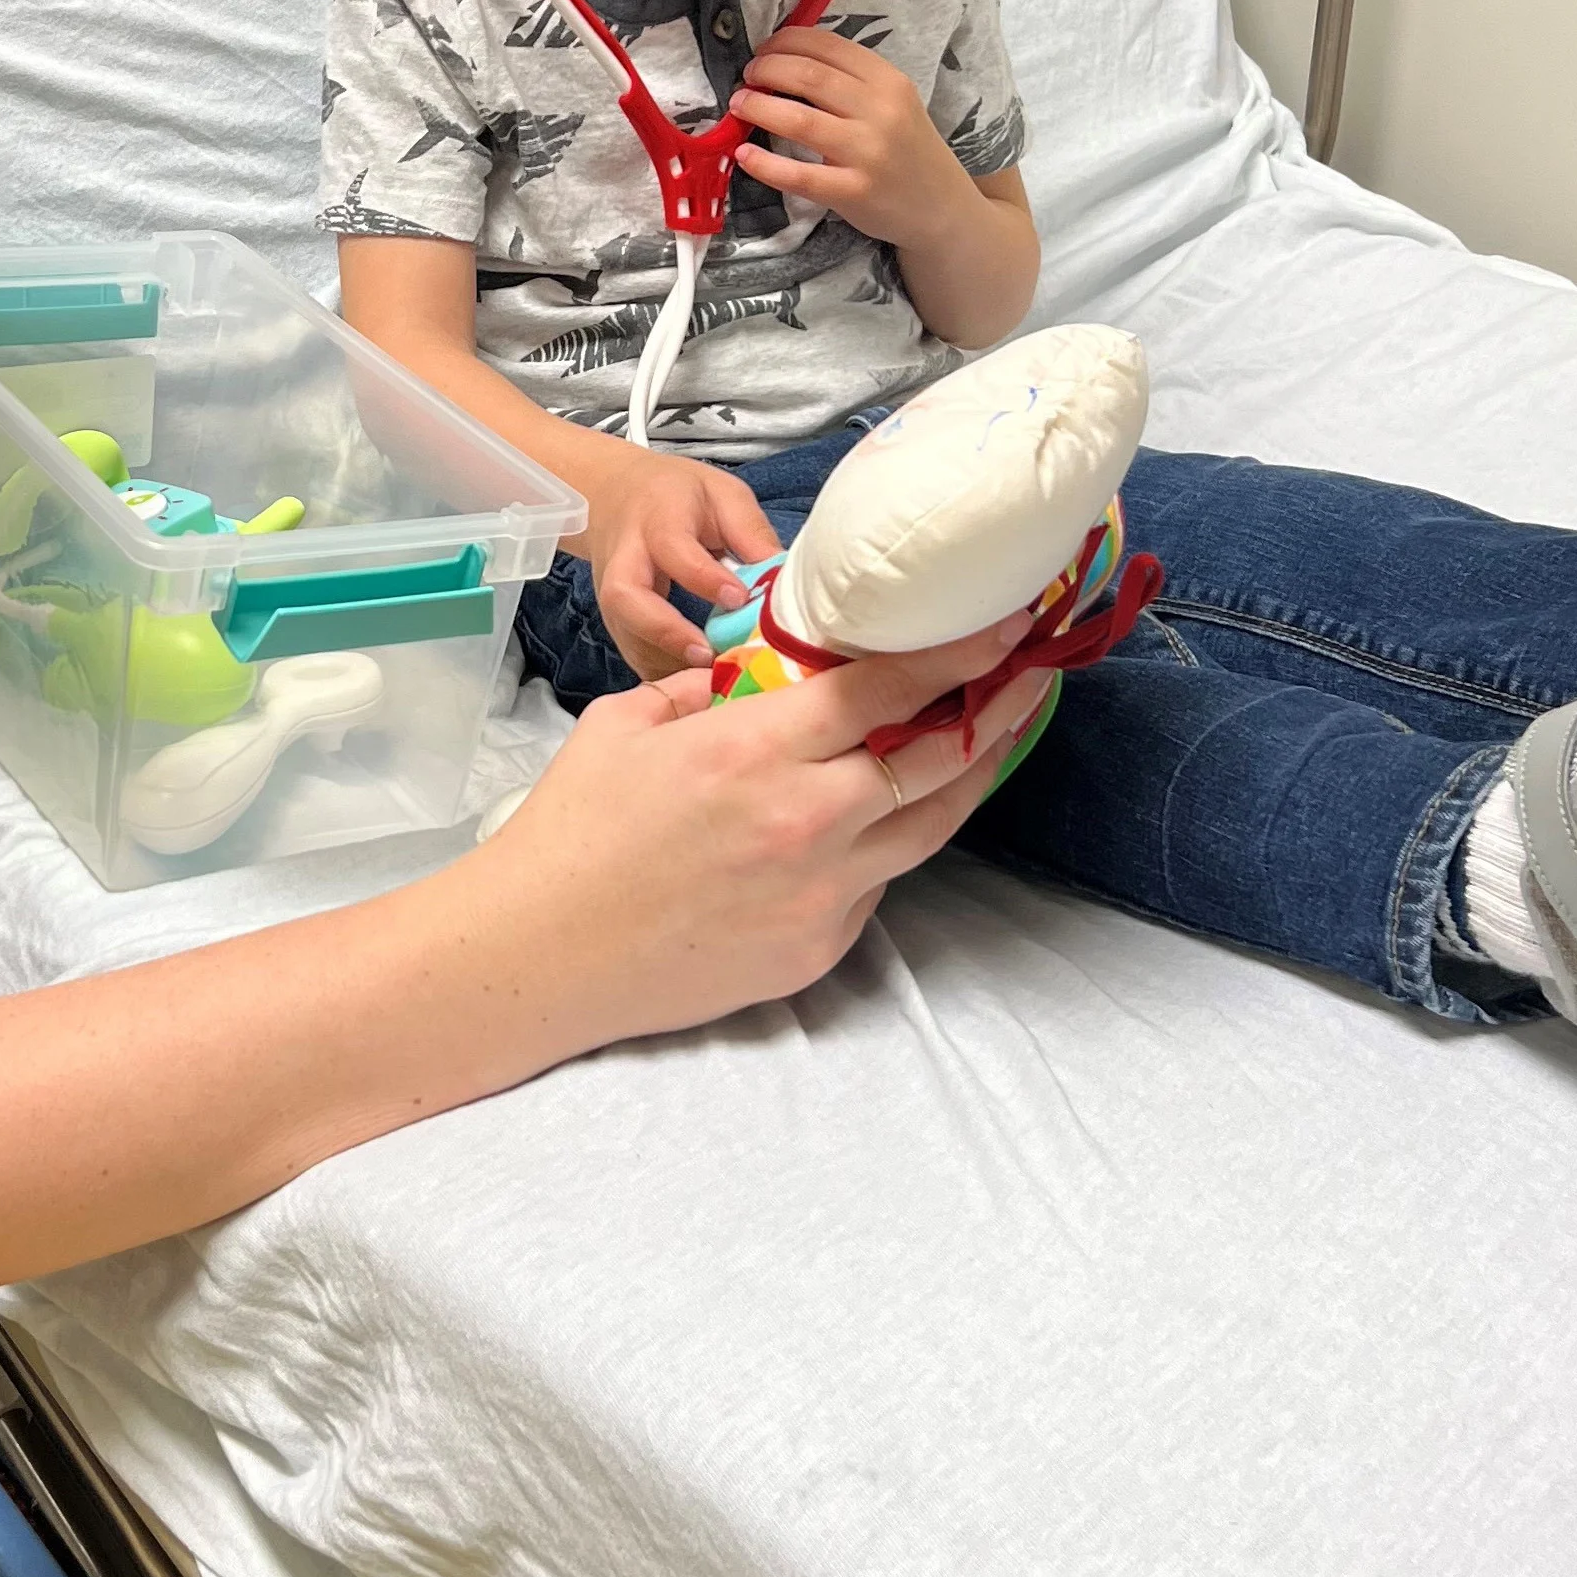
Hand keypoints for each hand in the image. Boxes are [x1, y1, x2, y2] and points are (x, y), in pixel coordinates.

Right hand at [478, 620, 1050, 1041]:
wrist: (542, 954)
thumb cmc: (572, 829)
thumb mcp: (627, 724)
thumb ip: (702, 690)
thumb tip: (749, 671)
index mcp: (754, 750)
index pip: (885, 690)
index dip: (957, 653)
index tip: (1003, 622)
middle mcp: (806, 821)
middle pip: (939, 758)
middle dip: (998, 706)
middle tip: (1033, 670)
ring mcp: (822, 893)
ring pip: (931, 825)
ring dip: (974, 774)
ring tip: (1002, 732)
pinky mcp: (820, 949)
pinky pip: (877, 883)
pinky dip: (888, 840)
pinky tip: (886, 815)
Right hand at [575, 445, 781, 675]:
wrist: (614, 495)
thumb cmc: (678, 495)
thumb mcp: (721, 494)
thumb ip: (750, 532)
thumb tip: (782, 581)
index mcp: (658, 520)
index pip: (675, 550)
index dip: (705, 578)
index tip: (739, 599)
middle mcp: (626, 559)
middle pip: (626, 597)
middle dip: (664, 630)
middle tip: (706, 655)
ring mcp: (612, 592)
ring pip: (625, 632)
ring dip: (663, 661)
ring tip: (709, 684)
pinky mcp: (614, 618)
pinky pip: (632, 651)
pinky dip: (660, 673)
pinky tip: (694, 689)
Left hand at [730, 25, 967, 249]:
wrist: (942, 208)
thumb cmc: (908, 150)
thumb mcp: (894, 103)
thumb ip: (851, 82)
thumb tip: (787, 60)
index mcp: (889, 81)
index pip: (828, 45)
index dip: (785, 41)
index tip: (764, 49)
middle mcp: (881, 112)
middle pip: (808, 76)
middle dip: (766, 69)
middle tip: (747, 77)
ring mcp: (868, 153)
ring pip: (798, 119)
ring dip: (757, 108)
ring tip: (739, 106)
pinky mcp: (854, 191)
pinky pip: (798, 175)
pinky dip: (764, 163)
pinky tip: (744, 154)